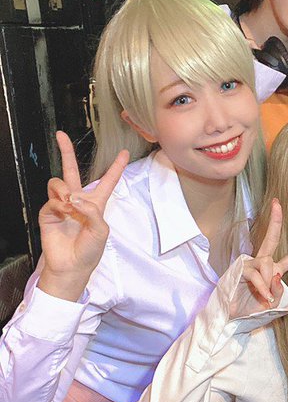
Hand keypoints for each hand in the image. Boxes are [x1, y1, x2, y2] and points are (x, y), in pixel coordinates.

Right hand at [37, 132, 129, 301]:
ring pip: (59, 183)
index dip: (116, 167)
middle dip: (66, 152)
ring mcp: (61, 205)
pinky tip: (63, 213)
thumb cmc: (89, 251)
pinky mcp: (48, 212)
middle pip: (71, 171)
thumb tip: (73, 198)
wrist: (71, 265)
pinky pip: (52, 199)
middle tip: (61, 135)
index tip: (124, 153)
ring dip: (64, 190)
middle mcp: (77, 201)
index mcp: (96, 204)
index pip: (107, 182)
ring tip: (69, 204)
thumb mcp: (101, 231)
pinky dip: (58, 205)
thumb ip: (92, 211)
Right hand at [237, 199, 287, 314]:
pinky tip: (263, 296)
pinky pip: (256, 274)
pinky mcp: (240, 270)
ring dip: (269, 281)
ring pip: (267, 263)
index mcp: (273, 270)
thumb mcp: (273, 304)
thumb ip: (279, 291)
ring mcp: (250, 265)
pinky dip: (261, 286)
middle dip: (275, 221)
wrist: (232, 318)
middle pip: (272, 239)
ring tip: (266, 296)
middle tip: (277, 203)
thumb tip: (277, 275)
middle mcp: (262, 264)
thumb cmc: (252, 310)